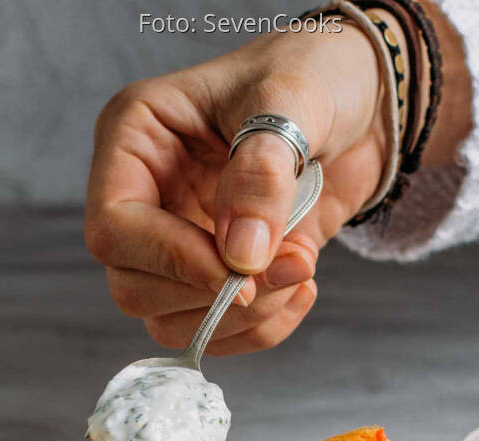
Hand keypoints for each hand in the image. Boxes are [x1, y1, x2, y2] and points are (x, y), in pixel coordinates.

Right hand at [85, 22, 387, 354]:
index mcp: (136, 138)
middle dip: (214, 296)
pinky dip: (263, 326)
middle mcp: (146, 195)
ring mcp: (179, 239)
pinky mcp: (218, 272)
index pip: (114, 227)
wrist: (364, 100)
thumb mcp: (291, 102)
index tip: (240, 272)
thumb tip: (239, 257)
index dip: (171, 260)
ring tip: (302, 268)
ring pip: (170, 319)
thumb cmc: (315, 73)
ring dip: (243, 318)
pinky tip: (303, 284)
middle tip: (291, 264)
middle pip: (134, 286)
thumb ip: (261, 176)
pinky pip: (217, 330)